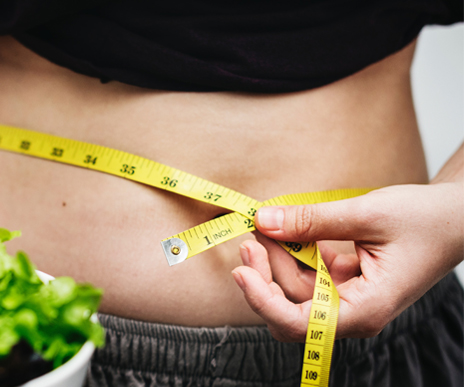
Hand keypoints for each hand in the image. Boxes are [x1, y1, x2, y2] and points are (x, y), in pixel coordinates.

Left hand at [231, 182, 463, 341]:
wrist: (457, 216)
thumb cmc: (425, 220)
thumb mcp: (366, 214)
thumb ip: (311, 220)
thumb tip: (263, 220)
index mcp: (364, 310)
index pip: (298, 324)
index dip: (263, 300)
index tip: (241, 271)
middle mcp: (352, 312)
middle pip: (289, 307)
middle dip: (265, 272)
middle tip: (252, 233)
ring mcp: (347, 297)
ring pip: (294, 287)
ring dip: (276, 256)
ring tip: (266, 223)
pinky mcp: (343, 280)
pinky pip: (308, 272)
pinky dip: (293, 251)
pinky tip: (285, 228)